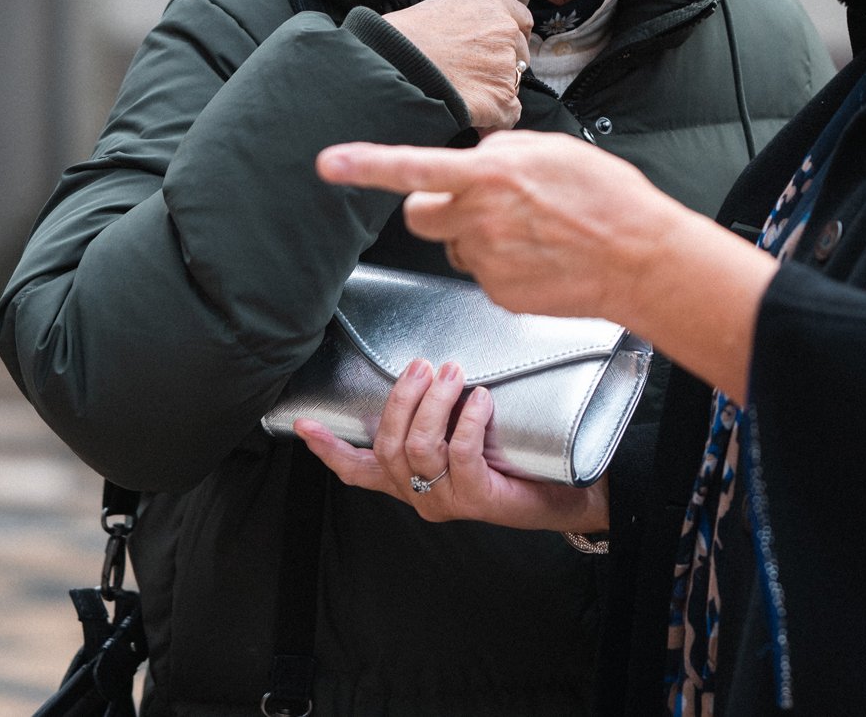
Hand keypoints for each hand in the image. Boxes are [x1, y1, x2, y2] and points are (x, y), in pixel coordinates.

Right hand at [293, 358, 605, 534]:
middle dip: (402, 398)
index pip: (358, 471)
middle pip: (389, 445)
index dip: (328, 449)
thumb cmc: (513, 461)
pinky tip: (480, 399)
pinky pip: (459, 452)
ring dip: (434, 402)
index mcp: (409, 483)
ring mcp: (445, 501)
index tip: (302, 423)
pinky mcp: (476, 499)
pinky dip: (466, 420)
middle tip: (423, 365)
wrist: (562, 496)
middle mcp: (420, 496)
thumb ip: (441, 417)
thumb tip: (430, 365)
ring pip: (420, 447)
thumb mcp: (466, 439)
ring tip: (452, 372)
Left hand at [316, 133, 778, 397]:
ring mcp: (486, 259)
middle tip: (477, 206)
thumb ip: (501, 153)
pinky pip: (480, 273)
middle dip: (436, 210)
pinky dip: (501, 265)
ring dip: (474, 236)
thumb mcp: (554, 150)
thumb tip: (476, 161)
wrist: (640, 258)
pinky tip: (538, 258)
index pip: (413, 168)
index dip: (366, 165)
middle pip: (420, 215)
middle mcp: (480, 217)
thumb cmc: (608, 199)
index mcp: (492, 175)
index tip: (328, 164)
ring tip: (528, 233)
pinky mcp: (496, 292)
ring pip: (452, 245)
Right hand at [379, 0, 533, 131]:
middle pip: (519, 52)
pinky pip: (509, 112)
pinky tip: (473, 120)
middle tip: (473, 77)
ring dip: (494, 92)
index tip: (500, 49)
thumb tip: (469, 41)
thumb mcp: (435, 10)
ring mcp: (505, 62)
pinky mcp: (503, 95)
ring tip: (462, 98)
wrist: (387, 68)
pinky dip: (494, 119)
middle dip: (502, 66)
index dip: (511, 37)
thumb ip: (465, 21)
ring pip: (514, 83)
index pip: (521, 19)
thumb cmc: (397, 41)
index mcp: (486, 1)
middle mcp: (502, 27)